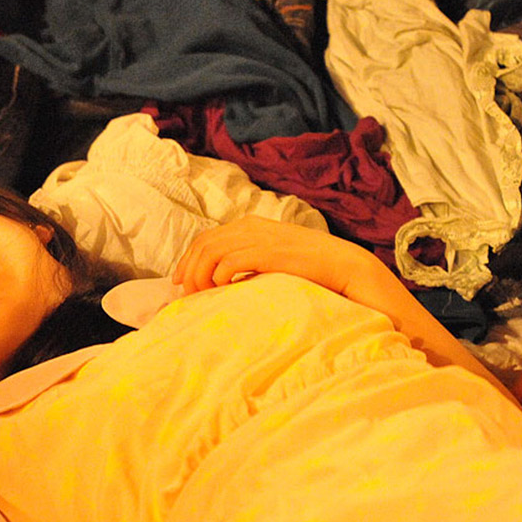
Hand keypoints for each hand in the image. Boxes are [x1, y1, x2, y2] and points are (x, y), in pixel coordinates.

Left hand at [172, 215, 376, 296]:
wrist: (342, 264)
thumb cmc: (307, 267)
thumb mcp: (271, 257)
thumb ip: (247, 260)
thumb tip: (220, 279)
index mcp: (249, 225)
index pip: (205, 238)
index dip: (187, 260)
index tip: (180, 282)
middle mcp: (249, 226)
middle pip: (202, 245)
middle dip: (188, 271)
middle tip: (187, 295)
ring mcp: (258, 237)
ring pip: (209, 253)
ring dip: (199, 276)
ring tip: (203, 296)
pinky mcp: (266, 252)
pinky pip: (228, 263)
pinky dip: (218, 278)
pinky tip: (223, 291)